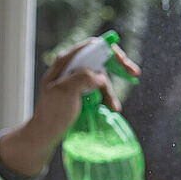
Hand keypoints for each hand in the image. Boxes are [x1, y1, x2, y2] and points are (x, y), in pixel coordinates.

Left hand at [0, 38, 140, 176]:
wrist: (46, 133)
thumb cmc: (52, 112)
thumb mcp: (64, 92)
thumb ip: (81, 78)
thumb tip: (99, 75)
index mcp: (66, 61)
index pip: (92, 46)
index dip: (109, 50)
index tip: (122, 60)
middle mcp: (72, 66)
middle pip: (100, 58)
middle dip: (118, 66)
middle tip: (134, 74)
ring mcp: (77, 78)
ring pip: (102, 76)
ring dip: (111, 90)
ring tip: (114, 107)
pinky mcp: (82, 90)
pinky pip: (99, 88)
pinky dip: (107, 96)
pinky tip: (112, 107)